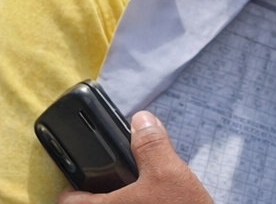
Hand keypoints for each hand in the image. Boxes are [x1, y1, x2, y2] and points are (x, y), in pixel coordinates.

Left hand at [57, 111, 212, 203]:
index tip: (75, 181)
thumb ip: (150, 144)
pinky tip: (149, 203)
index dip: (70, 189)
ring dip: (116, 202)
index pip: (68, 202)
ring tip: (129, 194)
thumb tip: (140, 120)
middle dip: (95, 197)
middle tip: (105, 185)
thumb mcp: (166, 170)